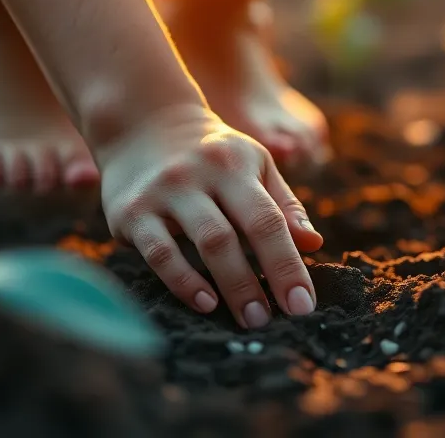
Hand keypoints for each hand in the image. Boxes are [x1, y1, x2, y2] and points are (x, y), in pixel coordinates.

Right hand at [97, 106, 322, 327]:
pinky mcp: (131, 213)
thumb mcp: (253, 164)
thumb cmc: (212, 155)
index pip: (268, 219)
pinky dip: (183, 282)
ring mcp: (162, 193)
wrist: (142, 123)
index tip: (304, 305)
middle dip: (257, 283)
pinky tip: (205, 303)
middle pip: (233, 235)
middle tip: (277, 322)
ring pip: (201, 243)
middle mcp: (197, 175)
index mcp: (234, 164)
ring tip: (250, 319)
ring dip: (228, 286)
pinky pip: (159, 253)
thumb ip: (283, 205)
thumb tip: (314, 244)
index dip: (288, 264)